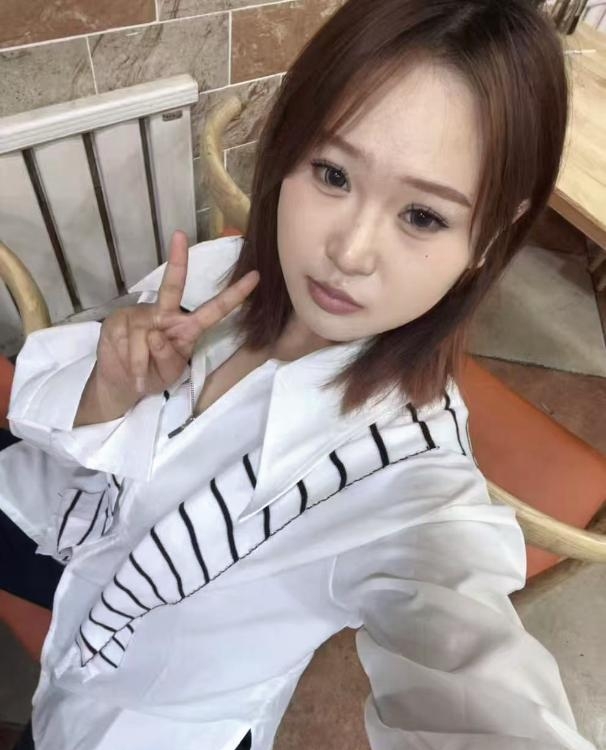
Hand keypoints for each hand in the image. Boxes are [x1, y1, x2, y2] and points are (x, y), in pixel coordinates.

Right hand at [79, 231, 258, 422]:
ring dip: (143, 363)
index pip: (214, 310)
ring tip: (140, 374)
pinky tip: (129, 367)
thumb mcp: (169, 375)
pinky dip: (131, 362)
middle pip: (173, 287)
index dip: (234, 295)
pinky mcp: (119, 320)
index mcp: (187, 328)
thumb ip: (168, 359)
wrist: (122, 383)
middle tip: (179, 235)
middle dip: (178, 261)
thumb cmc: (153, 376)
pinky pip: (129, 343)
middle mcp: (165, 314)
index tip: (255, 276)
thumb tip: (155, 335)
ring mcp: (141, 315)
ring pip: (147, 337)